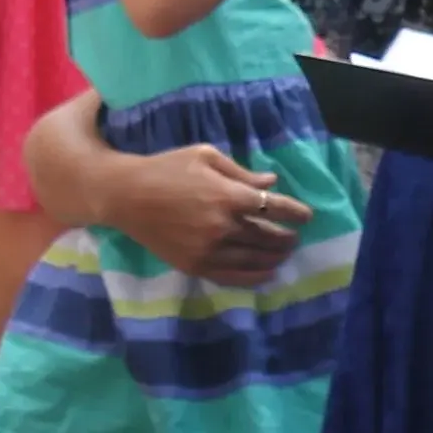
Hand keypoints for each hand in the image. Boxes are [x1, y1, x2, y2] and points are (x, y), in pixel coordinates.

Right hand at [112, 144, 312, 285]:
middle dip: (286, 236)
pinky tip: (267, 273)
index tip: (307, 216)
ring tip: (284, 253)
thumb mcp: (205, 156)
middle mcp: (223, 226)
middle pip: (268, 236)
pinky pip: (233, 276)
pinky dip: (255, 277)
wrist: (124, 195)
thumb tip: (271, 182)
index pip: (274, 207)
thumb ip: (241, 172)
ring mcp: (209, 249)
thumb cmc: (166, 168)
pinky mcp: (195, 265)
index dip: (295, 212)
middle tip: (294, 236)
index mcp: (228, 195)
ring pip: (254, 258)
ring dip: (275, 257)